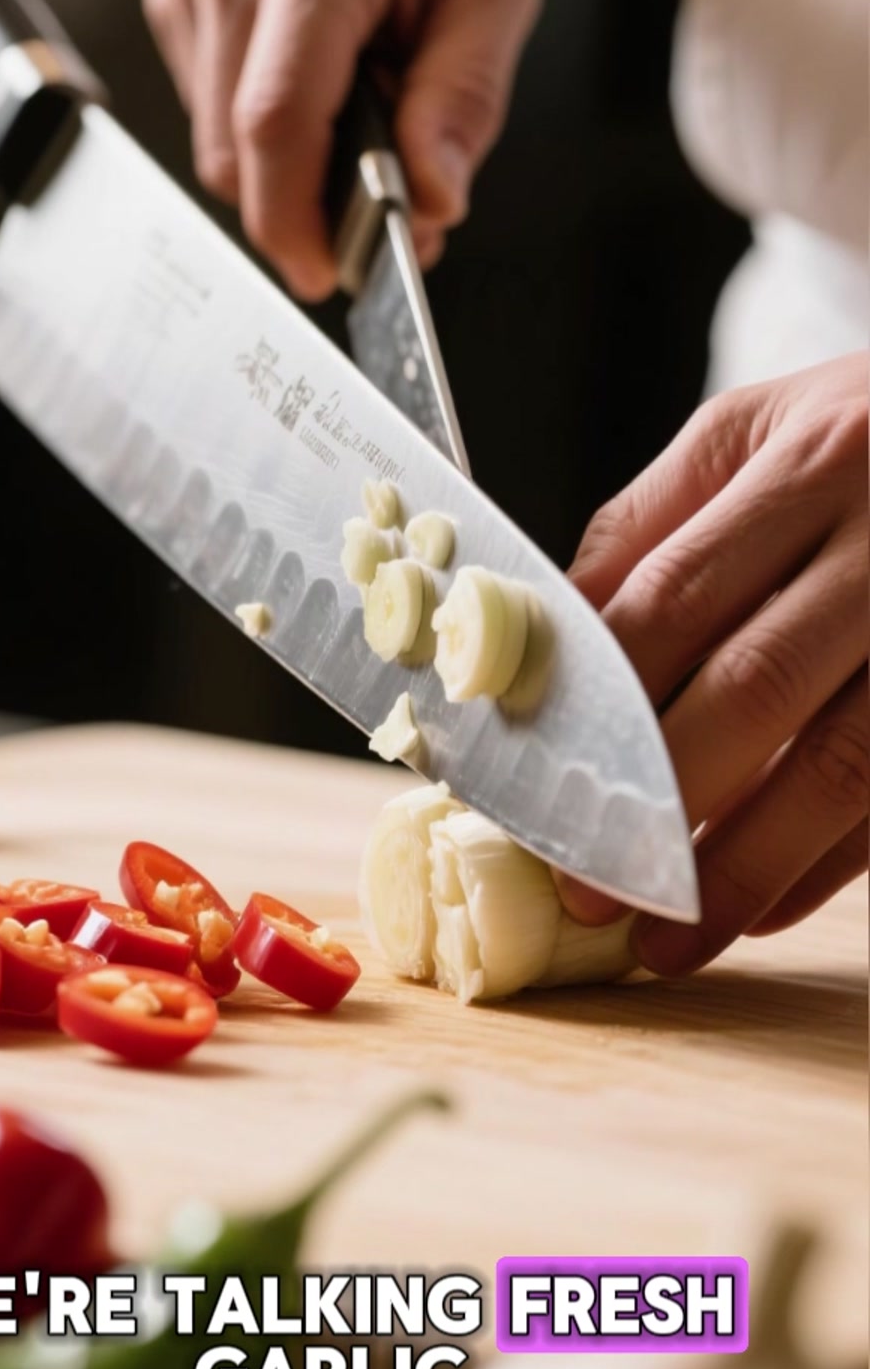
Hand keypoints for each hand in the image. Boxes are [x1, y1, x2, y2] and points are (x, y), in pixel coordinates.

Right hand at [143, 0, 540, 298]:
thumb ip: (466, 95)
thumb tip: (435, 202)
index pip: (277, 123)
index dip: (294, 220)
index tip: (326, 274)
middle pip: (238, 153)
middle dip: (306, 208)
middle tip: (386, 199)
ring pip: (220, 143)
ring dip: (290, 165)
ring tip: (360, 106)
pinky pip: (210, 108)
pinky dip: (266, 126)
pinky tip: (317, 77)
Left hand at [557, 355, 867, 973]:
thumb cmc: (868, 434)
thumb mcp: (762, 429)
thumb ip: (652, 524)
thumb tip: (550, 640)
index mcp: (815, 456)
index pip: (675, 595)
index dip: (596, 701)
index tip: (532, 781)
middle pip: (758, 685)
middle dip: (660, 798)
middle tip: (584, 885)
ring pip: (846, 763)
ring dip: (747, 866)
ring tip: (669, 938)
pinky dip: (831, 866)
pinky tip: (763, 909)